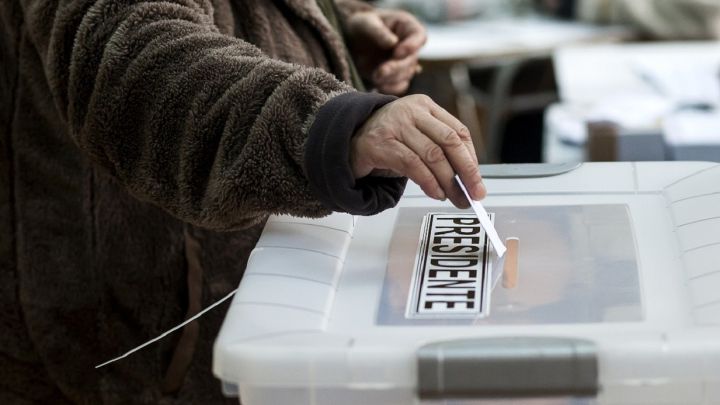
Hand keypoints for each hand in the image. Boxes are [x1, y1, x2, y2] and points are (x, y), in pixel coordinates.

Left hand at [345, 9, 426, 94]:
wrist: (351, 42)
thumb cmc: (360, 26)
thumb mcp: (365, 23)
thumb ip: (378, 31)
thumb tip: (393, 42)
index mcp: (407, 27)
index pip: (419, 37)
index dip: (411, 47)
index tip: (396, 53)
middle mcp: (410, 46)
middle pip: (411, 60)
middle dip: (395, 68)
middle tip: (378, 72)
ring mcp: (405, 63)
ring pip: (406, 75)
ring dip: (390, 79)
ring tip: (374, 77)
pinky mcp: (397, 76)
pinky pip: (400, 86)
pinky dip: (390, 88)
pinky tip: (378, 85)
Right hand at [350, 95, 484, 207]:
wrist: (344, 141)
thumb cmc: (384, 142)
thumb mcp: (414, 137)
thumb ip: (437, 150)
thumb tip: (465, 178)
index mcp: (424, 106)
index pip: (458, 130)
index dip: (471, 157)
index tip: (477, 179)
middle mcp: (411, 111)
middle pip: (449, 141)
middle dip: (466, 170)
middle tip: (475, 192)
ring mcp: (395, 125)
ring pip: (433, 155)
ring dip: (448, 181)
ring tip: (454, 198)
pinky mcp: (381, 143)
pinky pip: (413, 165)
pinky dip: (428, 182)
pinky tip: (435, 193)